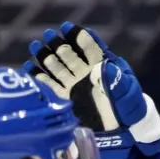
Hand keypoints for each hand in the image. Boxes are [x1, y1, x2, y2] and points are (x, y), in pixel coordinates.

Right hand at [26, 23, 159, 158]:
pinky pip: (52, 86)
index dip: (79, 37)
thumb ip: (116, 79)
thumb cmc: (129, 107)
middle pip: (70, 54)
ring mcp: (76, 85)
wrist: (124, 130)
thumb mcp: (127, 92)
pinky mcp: (67, 98)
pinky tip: (30, 69)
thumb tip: (103, 67)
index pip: (89, 47)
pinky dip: (41, 78)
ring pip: (58, 68)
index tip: (67, 28)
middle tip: (48, 35)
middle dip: (59, 44)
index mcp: (103, 65)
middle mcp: (86, 72)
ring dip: (46, 57)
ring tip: (35, 47)